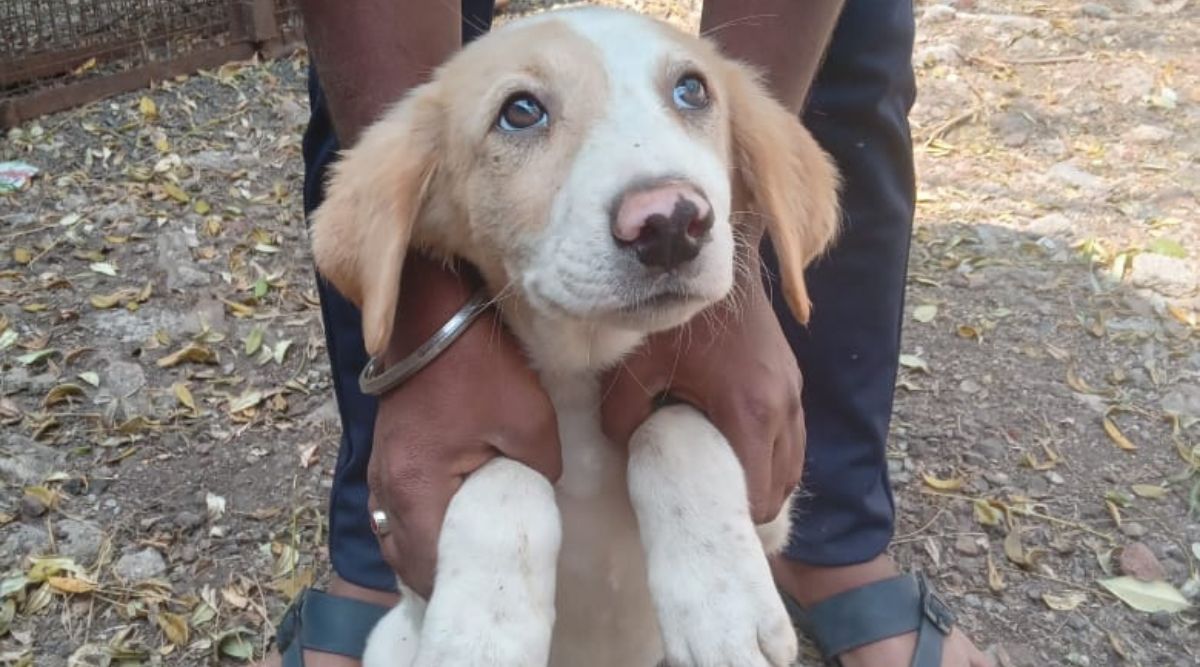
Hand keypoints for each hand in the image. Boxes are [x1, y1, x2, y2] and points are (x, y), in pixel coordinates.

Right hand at [367, 255, 560, 597]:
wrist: (433, 312)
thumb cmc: (481, 365)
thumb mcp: (530, 423)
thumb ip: (539, 475)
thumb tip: (536, 499)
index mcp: (418, 489)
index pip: (430, 568)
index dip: (458, 590)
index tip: (488, 598)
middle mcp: (387, 488)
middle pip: (404, 559)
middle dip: (438, 579)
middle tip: (477, 587)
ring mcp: (380, 470)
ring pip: (394, 535)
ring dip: (424, 553)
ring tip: (462, 563)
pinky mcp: (385, 453)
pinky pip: (393, 508)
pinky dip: (415, 526)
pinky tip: (445, 525)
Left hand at [601, 249, 804, 523]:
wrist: (718, 255)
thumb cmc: (677, 312)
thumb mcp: (638, 367)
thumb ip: (623, 417)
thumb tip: (619, 450)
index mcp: (750, 413)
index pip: (757, 496)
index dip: (730, 515)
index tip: (700, 517)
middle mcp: (784, 407)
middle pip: (780, 487)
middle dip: (748, 502)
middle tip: (709, 504)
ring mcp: (794, 390)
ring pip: (791, 462)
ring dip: (764, 477)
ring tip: (725, 480)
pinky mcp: (792, 377)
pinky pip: (792, 435)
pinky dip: (772, 452)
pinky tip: (737, 446)